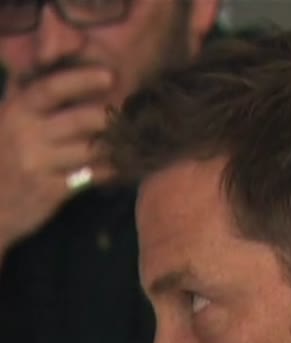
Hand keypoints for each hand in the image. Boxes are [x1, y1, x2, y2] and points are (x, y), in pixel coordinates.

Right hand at [0, 66, 115, 250]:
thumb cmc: (3, 156)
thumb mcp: (6, 119)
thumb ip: (27, 92)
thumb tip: (49, 59)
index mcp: (15, 112)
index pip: (50, 89)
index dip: (81, 80)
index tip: (110, 75)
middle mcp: (25, 135)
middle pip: (78, 120)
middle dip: (108, 116)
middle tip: (131, 113)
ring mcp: (37, 164)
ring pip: (89, 149)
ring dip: (114, 143)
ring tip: (133, 137)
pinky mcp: (50, 191)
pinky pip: (91, 176)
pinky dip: (110, 169)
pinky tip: (121, 164)